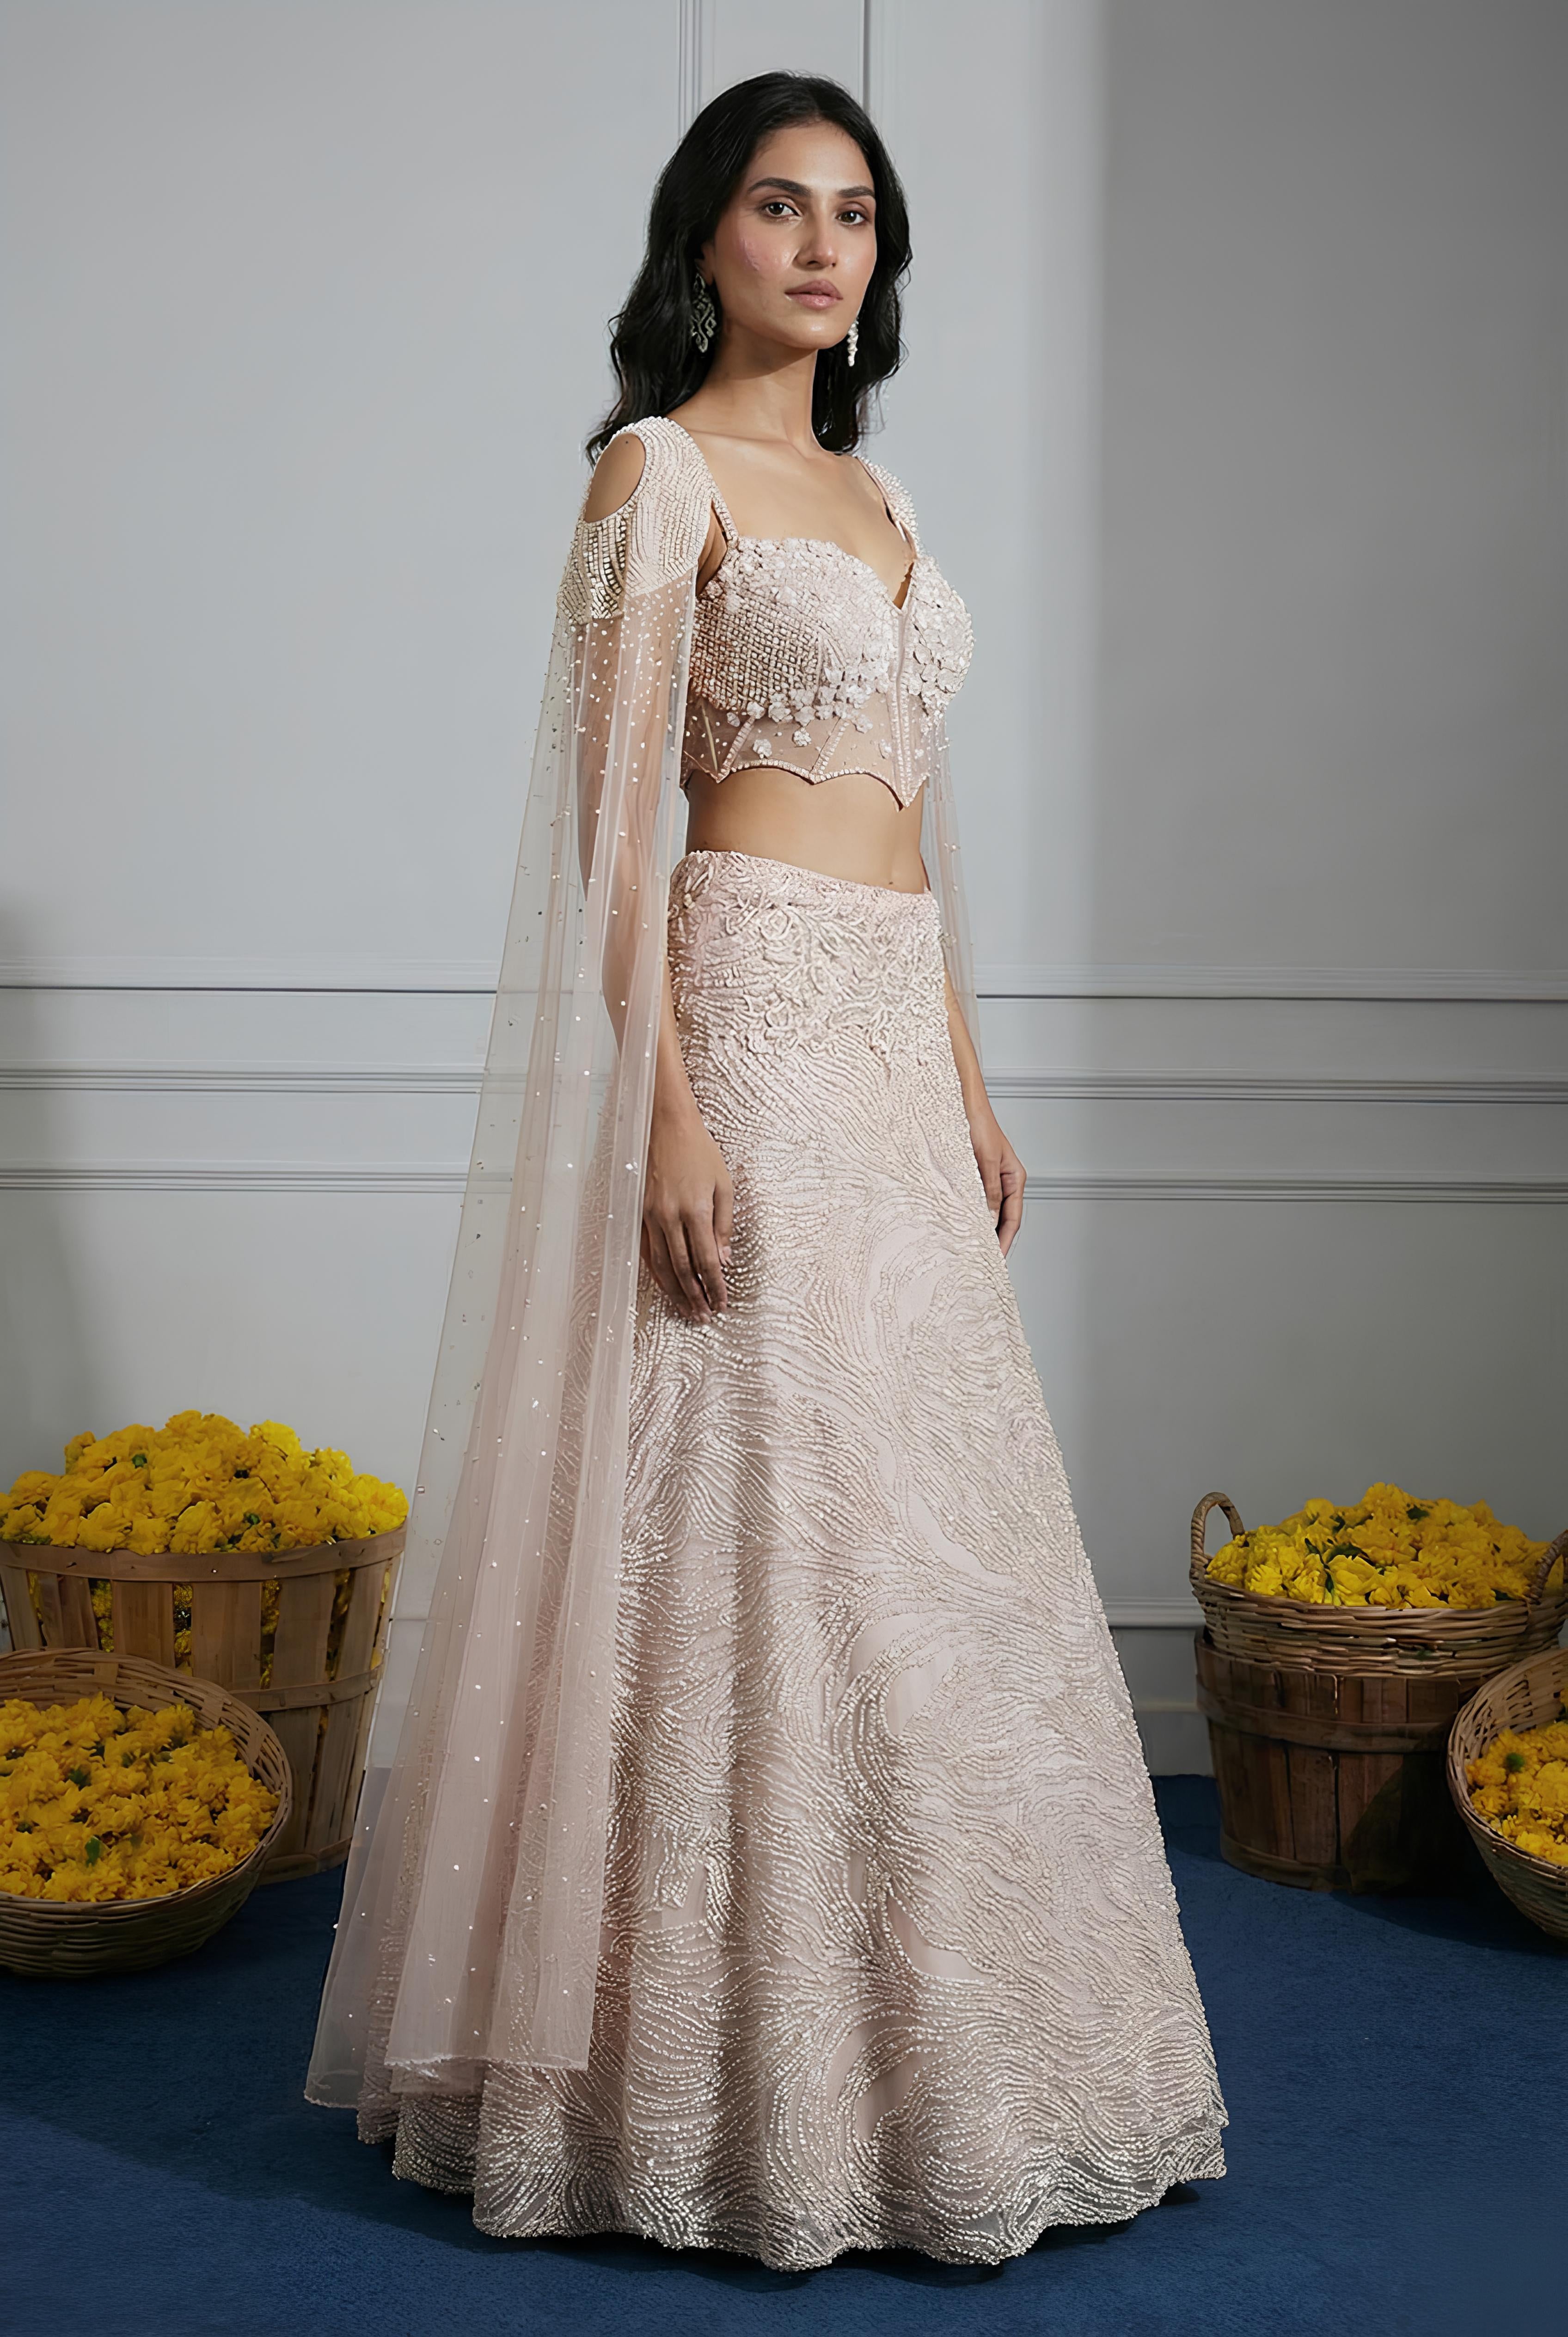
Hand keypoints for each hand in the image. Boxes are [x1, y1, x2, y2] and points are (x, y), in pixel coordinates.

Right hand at [642, 1098, 733, 1320]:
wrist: (665, 1124)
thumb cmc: (699, 1151)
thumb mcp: (724, 1184)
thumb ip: (725, 1224)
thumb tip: (724, 1260)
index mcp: (695, 1210)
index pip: (707, 1260)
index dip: (715, 1286)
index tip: (723, 1303)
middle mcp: (669, 1217)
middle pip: (681, 1269)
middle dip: (694, 1296)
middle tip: (704, 1316)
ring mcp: (649, 1216)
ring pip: (660, 1265)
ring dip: (674, 1291)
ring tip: (686, 1309)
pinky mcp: (637, 1213)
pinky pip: (645, 1251)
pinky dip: (655, 1273)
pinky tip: (664, 1286)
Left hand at [967, 1103, 1025, 1254]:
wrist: (965, 1104)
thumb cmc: (979, 1124)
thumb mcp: (987, 1160)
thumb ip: (990, 1189)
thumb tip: (989, 1217)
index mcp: (1015, 1178)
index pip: (1014, 1217)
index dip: (1006, 1240)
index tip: (997, 1258)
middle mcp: (1005, 1181)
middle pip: (1004, 1218)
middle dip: (996, 1240)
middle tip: (984, 1261)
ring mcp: (991, 1178)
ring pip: (989, 1211)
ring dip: (983, 1229)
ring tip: (973, 1249)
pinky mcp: (976, 1175)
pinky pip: (976, 1200)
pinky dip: (972, 1214)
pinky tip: (963, 1225)